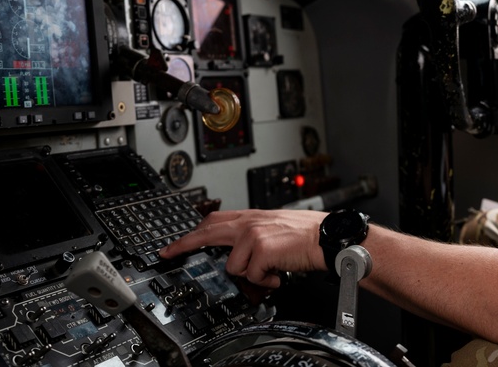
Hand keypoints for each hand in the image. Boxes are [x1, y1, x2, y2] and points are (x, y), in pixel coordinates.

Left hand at [159, 209, 327, 287]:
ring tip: (270, 270)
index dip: (194, 231)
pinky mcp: (261, 249)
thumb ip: (254, 234)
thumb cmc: (307, 236)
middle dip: (184, 244)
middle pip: (207, 232)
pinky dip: (265, 281)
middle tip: (169, 253)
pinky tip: (278, 273)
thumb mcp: (275, 226)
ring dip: (250, 275)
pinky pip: (251, 276)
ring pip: (232, 266)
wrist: (327, 238)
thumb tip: (238, 250)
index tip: (177, 242)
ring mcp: (254, 235)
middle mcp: (250, 222)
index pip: (215, 219)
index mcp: (253, 216)